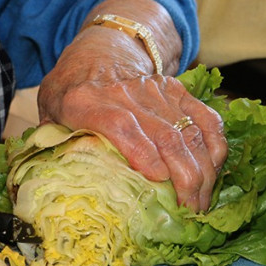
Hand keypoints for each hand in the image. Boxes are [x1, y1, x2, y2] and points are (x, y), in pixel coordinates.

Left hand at [36, 0, 226, 211]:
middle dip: (183, 179)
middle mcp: (124, 93)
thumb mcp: (49, 112)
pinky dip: (216, 146)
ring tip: (201, 202)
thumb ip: (49, 143)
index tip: (159, 182)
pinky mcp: (177, 89)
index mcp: (85, 100)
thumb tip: (51, 182)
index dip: (143, 154)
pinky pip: (206, 119)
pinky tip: (215, 172)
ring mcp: (155, 89)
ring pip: (189, 132)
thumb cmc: (70, 91)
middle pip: (164, 136)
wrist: (96, 52)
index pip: (121, 125)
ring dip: (202, 171)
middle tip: (189, 212)